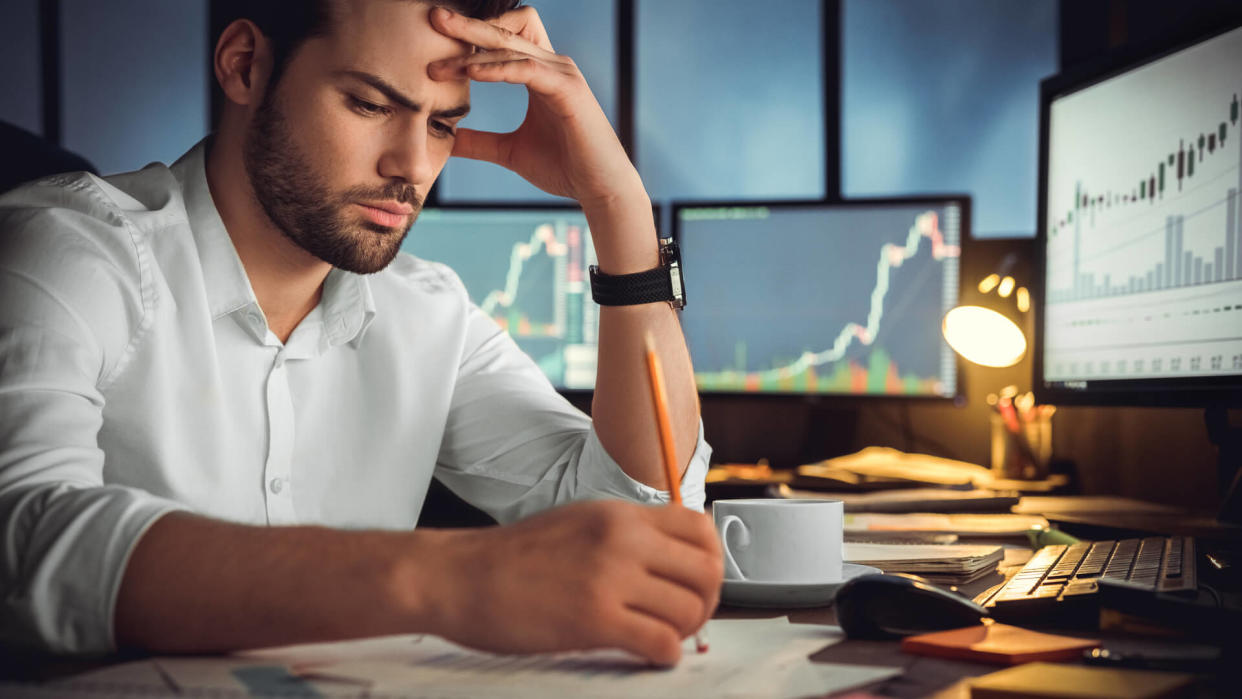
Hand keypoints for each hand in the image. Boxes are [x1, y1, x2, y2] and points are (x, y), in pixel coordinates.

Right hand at [423, 500, 722, 665]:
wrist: (459, 576)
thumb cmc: (512, 557)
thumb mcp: (578, 523)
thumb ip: (625, 535)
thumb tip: (668, 559)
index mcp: (619, 515)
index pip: (700, 526)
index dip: (711, 558)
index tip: (695, 580)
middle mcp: (622, 540)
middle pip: (706, 570)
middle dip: (707, 601)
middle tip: (685, 618)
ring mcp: (610, 578)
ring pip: (690, 609)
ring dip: (686, 632)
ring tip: (662, 638)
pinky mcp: (595, 620)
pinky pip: (662, 642)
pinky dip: (665, 655)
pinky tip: (647, 655)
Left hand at [427, 6, 643, 208]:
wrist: (600, 190)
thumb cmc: (565, 169)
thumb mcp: (510, 152)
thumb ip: (481, 142)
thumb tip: (447, 142)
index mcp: (539, 74)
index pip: (504, 36)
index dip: (472, 34)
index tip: (435, 41)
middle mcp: (552, 66)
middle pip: (505, 30)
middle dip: (467, 25)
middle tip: (433, 18)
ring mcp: (562, 74)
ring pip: (512, 46)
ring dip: (473, 51)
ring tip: (439, 65)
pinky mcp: (568, 90)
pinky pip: (527, 69)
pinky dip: (498, 68)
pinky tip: (472, 73)